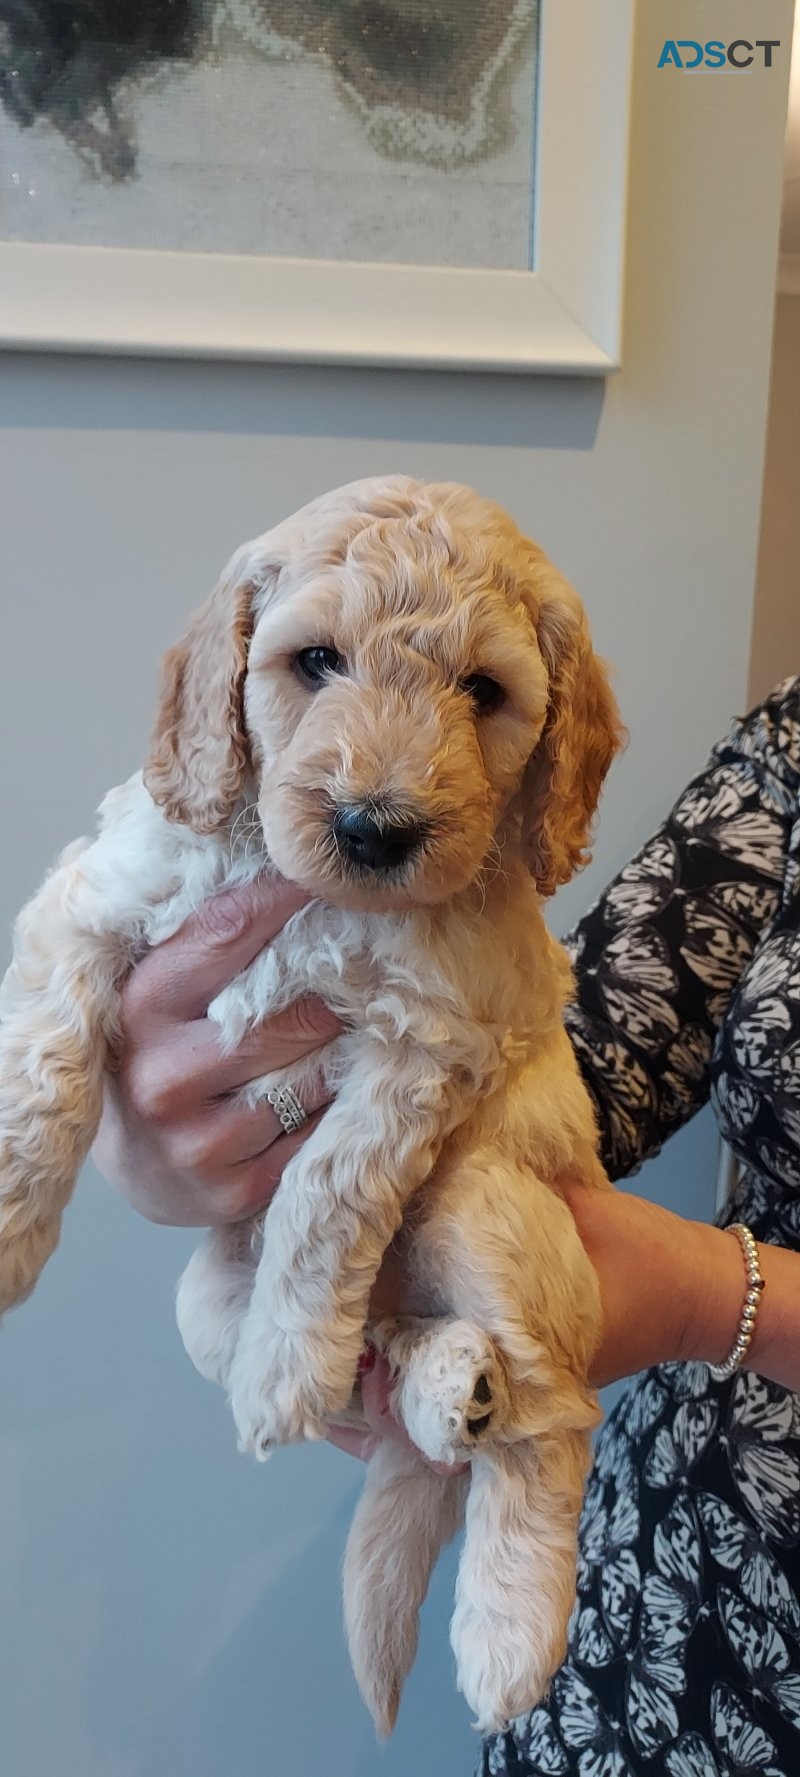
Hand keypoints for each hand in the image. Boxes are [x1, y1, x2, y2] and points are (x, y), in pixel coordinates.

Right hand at [92, 878, 340, 1226]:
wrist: (137, 1160)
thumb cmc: (161, 1050)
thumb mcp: (162, 990)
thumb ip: (207, 938)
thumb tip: (281, 864)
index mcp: (141, 1006)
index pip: (226, 932)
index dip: (286, 898)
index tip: (329, 877)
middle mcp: (163, 1074)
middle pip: (283, 1018)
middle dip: (328, 995)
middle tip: (363, 973)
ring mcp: (197, 1140)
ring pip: (308, 1081)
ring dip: (336, 1055)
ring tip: (348, 1033)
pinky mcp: (233, 1190)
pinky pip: (314, 1136)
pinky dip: (332, 1110)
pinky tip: (332, 1092)